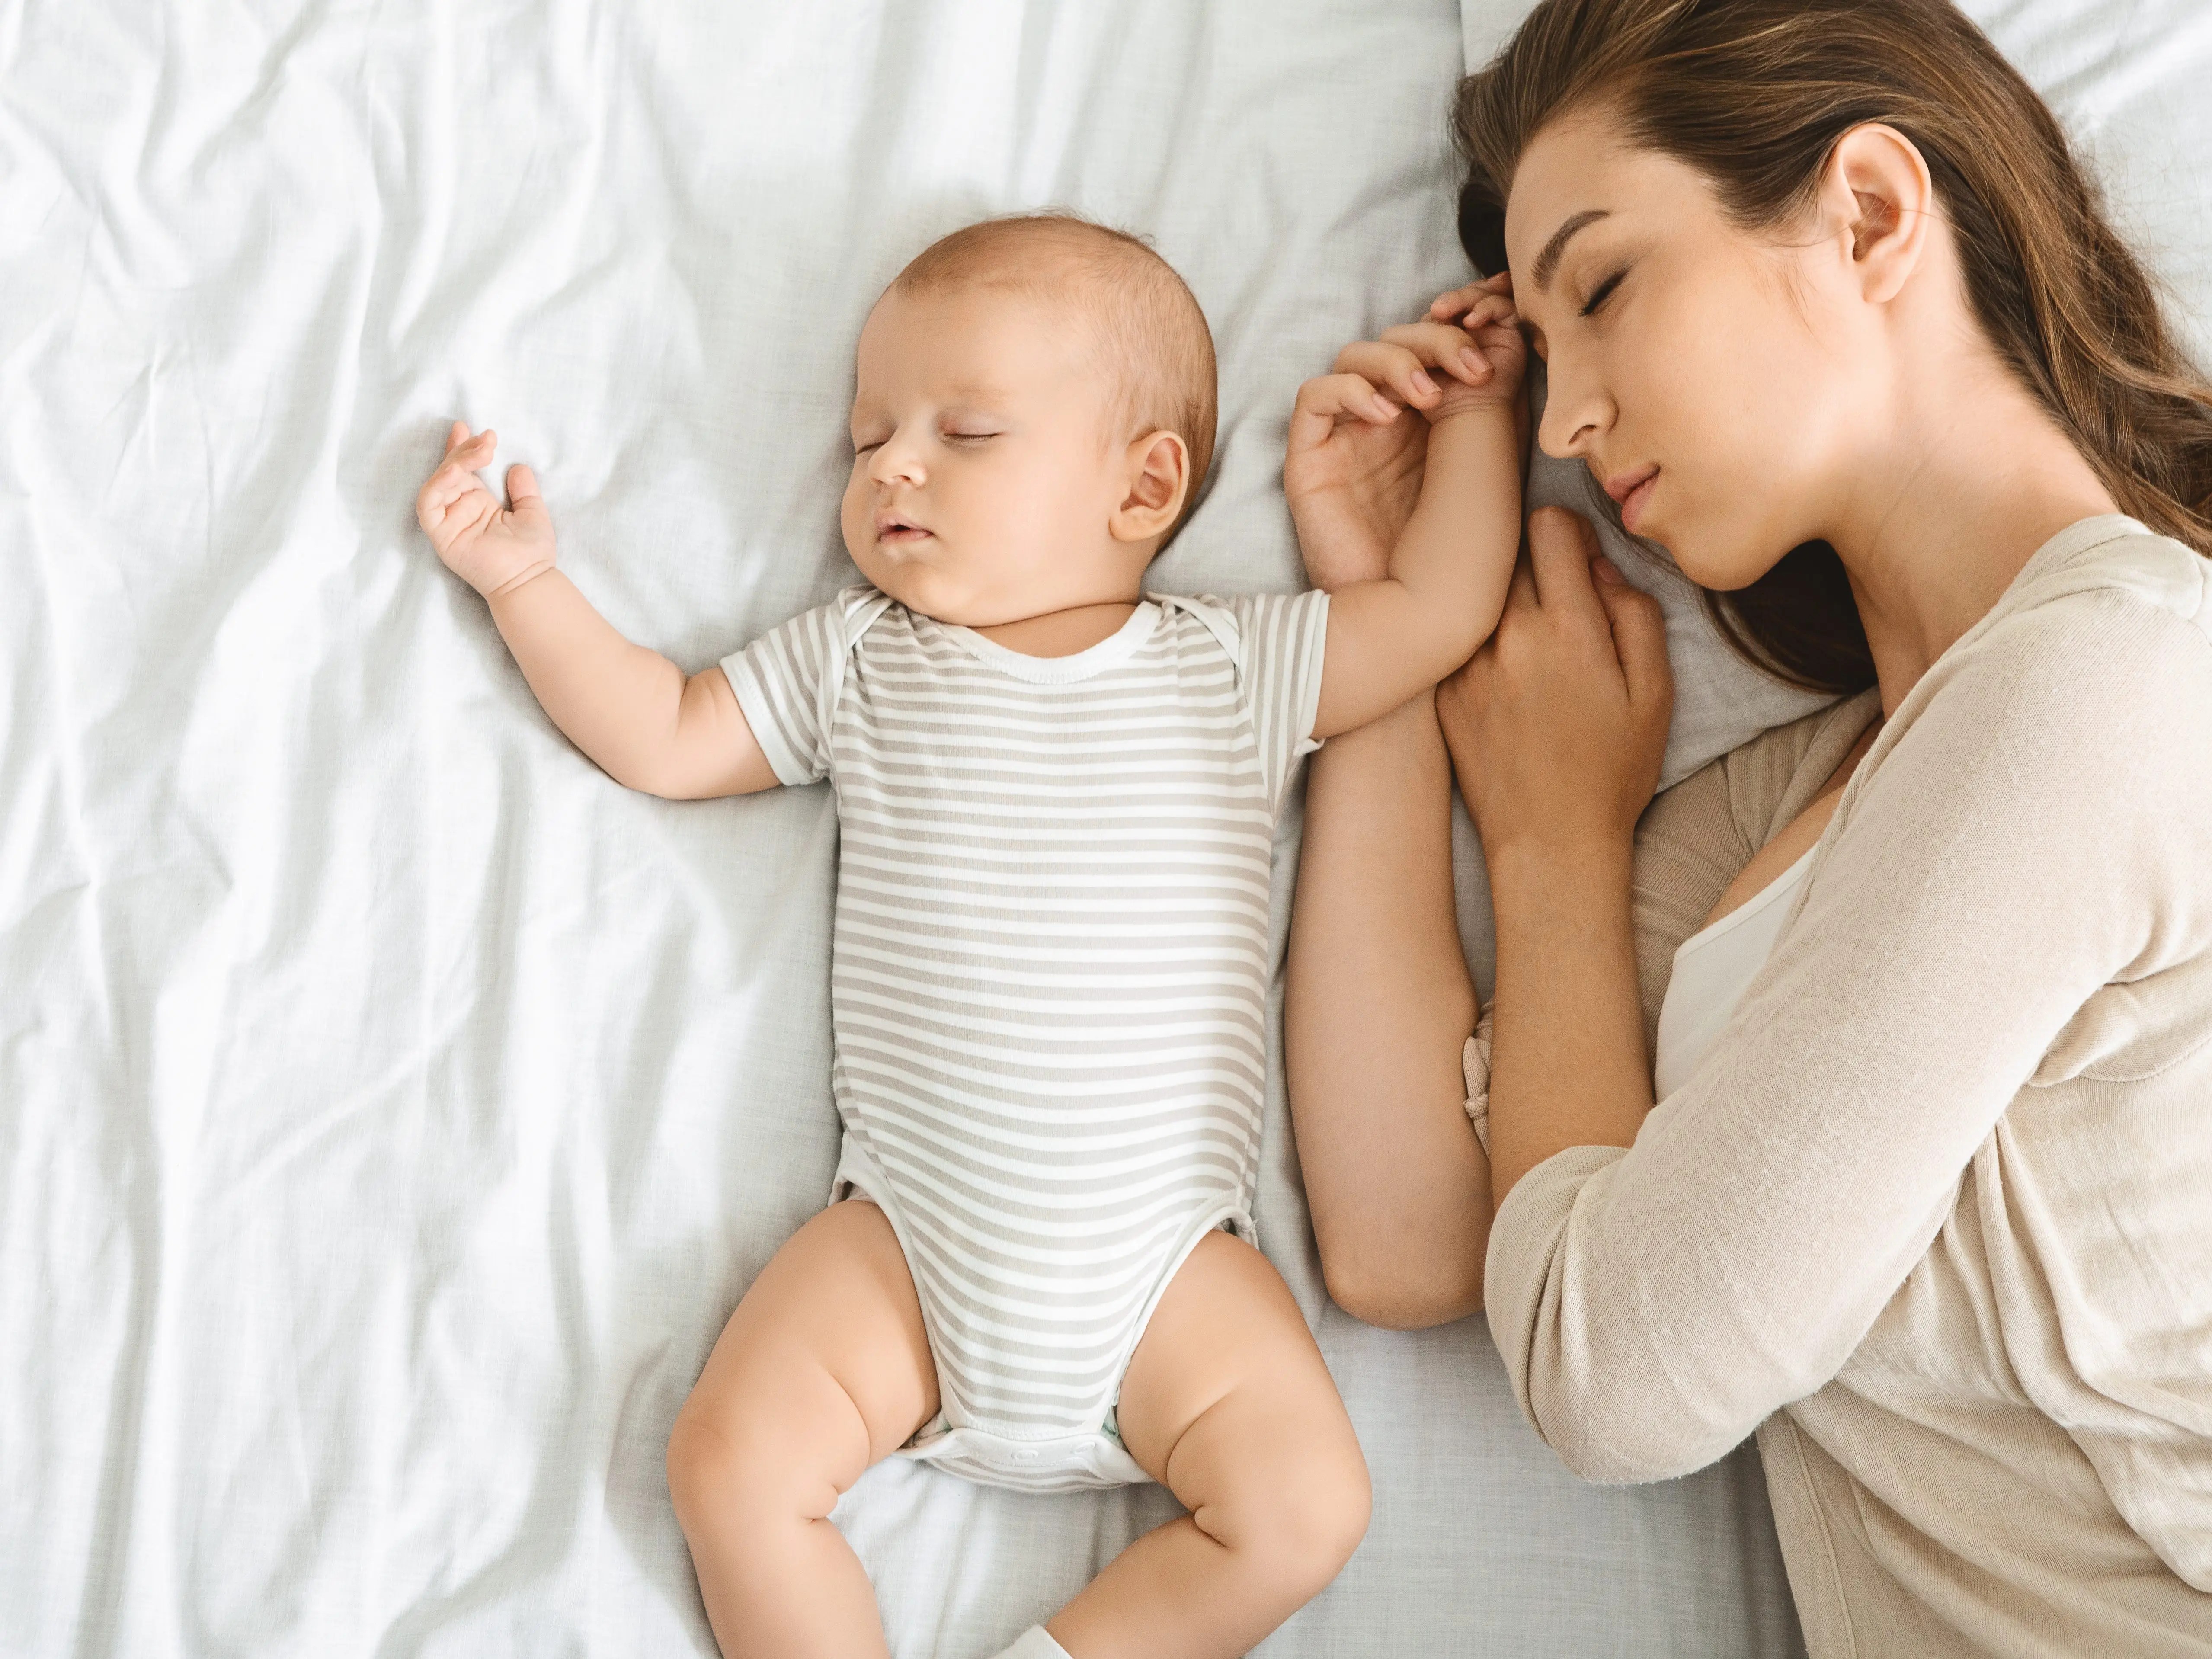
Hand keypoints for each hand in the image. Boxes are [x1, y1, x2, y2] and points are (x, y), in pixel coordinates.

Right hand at [415, 421, 557, 597]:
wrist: (530, 579)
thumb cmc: (532, 552)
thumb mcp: (532, 511)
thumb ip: (523, 489)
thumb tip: (518, 467)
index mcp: (477, 504)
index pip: (462, 470)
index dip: (461, 448)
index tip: (466, 427)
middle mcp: (459, 511)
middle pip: (449, 472)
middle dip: (464, 451)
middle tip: (487, 439)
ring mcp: (448, 523)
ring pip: (437, 484)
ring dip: (455, 463)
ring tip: (480, 452)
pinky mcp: (440, 535)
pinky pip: (428, 505)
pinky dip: (438, 485)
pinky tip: (457, 471)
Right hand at [1284, 276, 1526, 591]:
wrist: (1420, 607)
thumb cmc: (1464, 543)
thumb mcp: (1492, 450)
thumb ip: (1489, 388)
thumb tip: (1492, 323)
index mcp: (1440, 419)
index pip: (1438, 343)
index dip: (1460, 322)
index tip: (1491, 320)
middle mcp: (1395, 423)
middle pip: (1400, 341)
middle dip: (1437, 341)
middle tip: (1469, 368)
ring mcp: (1351, 437)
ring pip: (1357, 356)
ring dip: (1396, 360)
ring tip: (1427, 397)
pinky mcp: (1312, 457)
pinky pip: (1316, 395)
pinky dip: (1350, 390)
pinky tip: (1385, 415)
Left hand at [1437, 508, 1672, 861]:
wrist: (1549, 844)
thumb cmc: (1612, 772)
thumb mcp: (1655, 691)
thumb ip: (1635, 614)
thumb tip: (1601, 567)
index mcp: (1566, 628)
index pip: (1549, 527)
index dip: (1570, 534)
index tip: (1581, 562)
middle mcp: (1507, 637)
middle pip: (1510, 553)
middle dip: (1538, 565)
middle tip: (1561, 606)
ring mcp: (1466, 664)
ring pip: (1480, 595)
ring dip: (1506, 604)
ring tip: (1534, 648)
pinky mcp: (1442, 692)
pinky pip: (1460, 639)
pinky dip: (1481, 643)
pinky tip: (1508, 681)